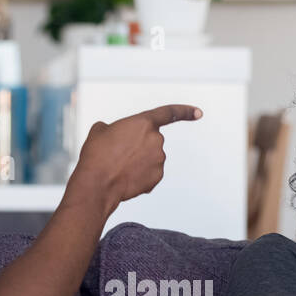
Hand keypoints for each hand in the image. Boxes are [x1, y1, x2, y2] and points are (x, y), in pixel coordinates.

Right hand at [66, 104, 202, 210]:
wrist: (97, 183)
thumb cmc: (96, 155)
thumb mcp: (100, 131)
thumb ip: (114, 127)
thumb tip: (113, 134)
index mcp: (144, 122)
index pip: (169, 113)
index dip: (185, 112)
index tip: (198, 113)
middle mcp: (156, 139)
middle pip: (150, 141)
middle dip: (137, 147)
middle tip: (117, 154)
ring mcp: (159, 159)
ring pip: (150, 158)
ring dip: (137, 162)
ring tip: (118, 167)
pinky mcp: (158, 177)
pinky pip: (150, 174)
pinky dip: (139, 176)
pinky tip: (125, 178)